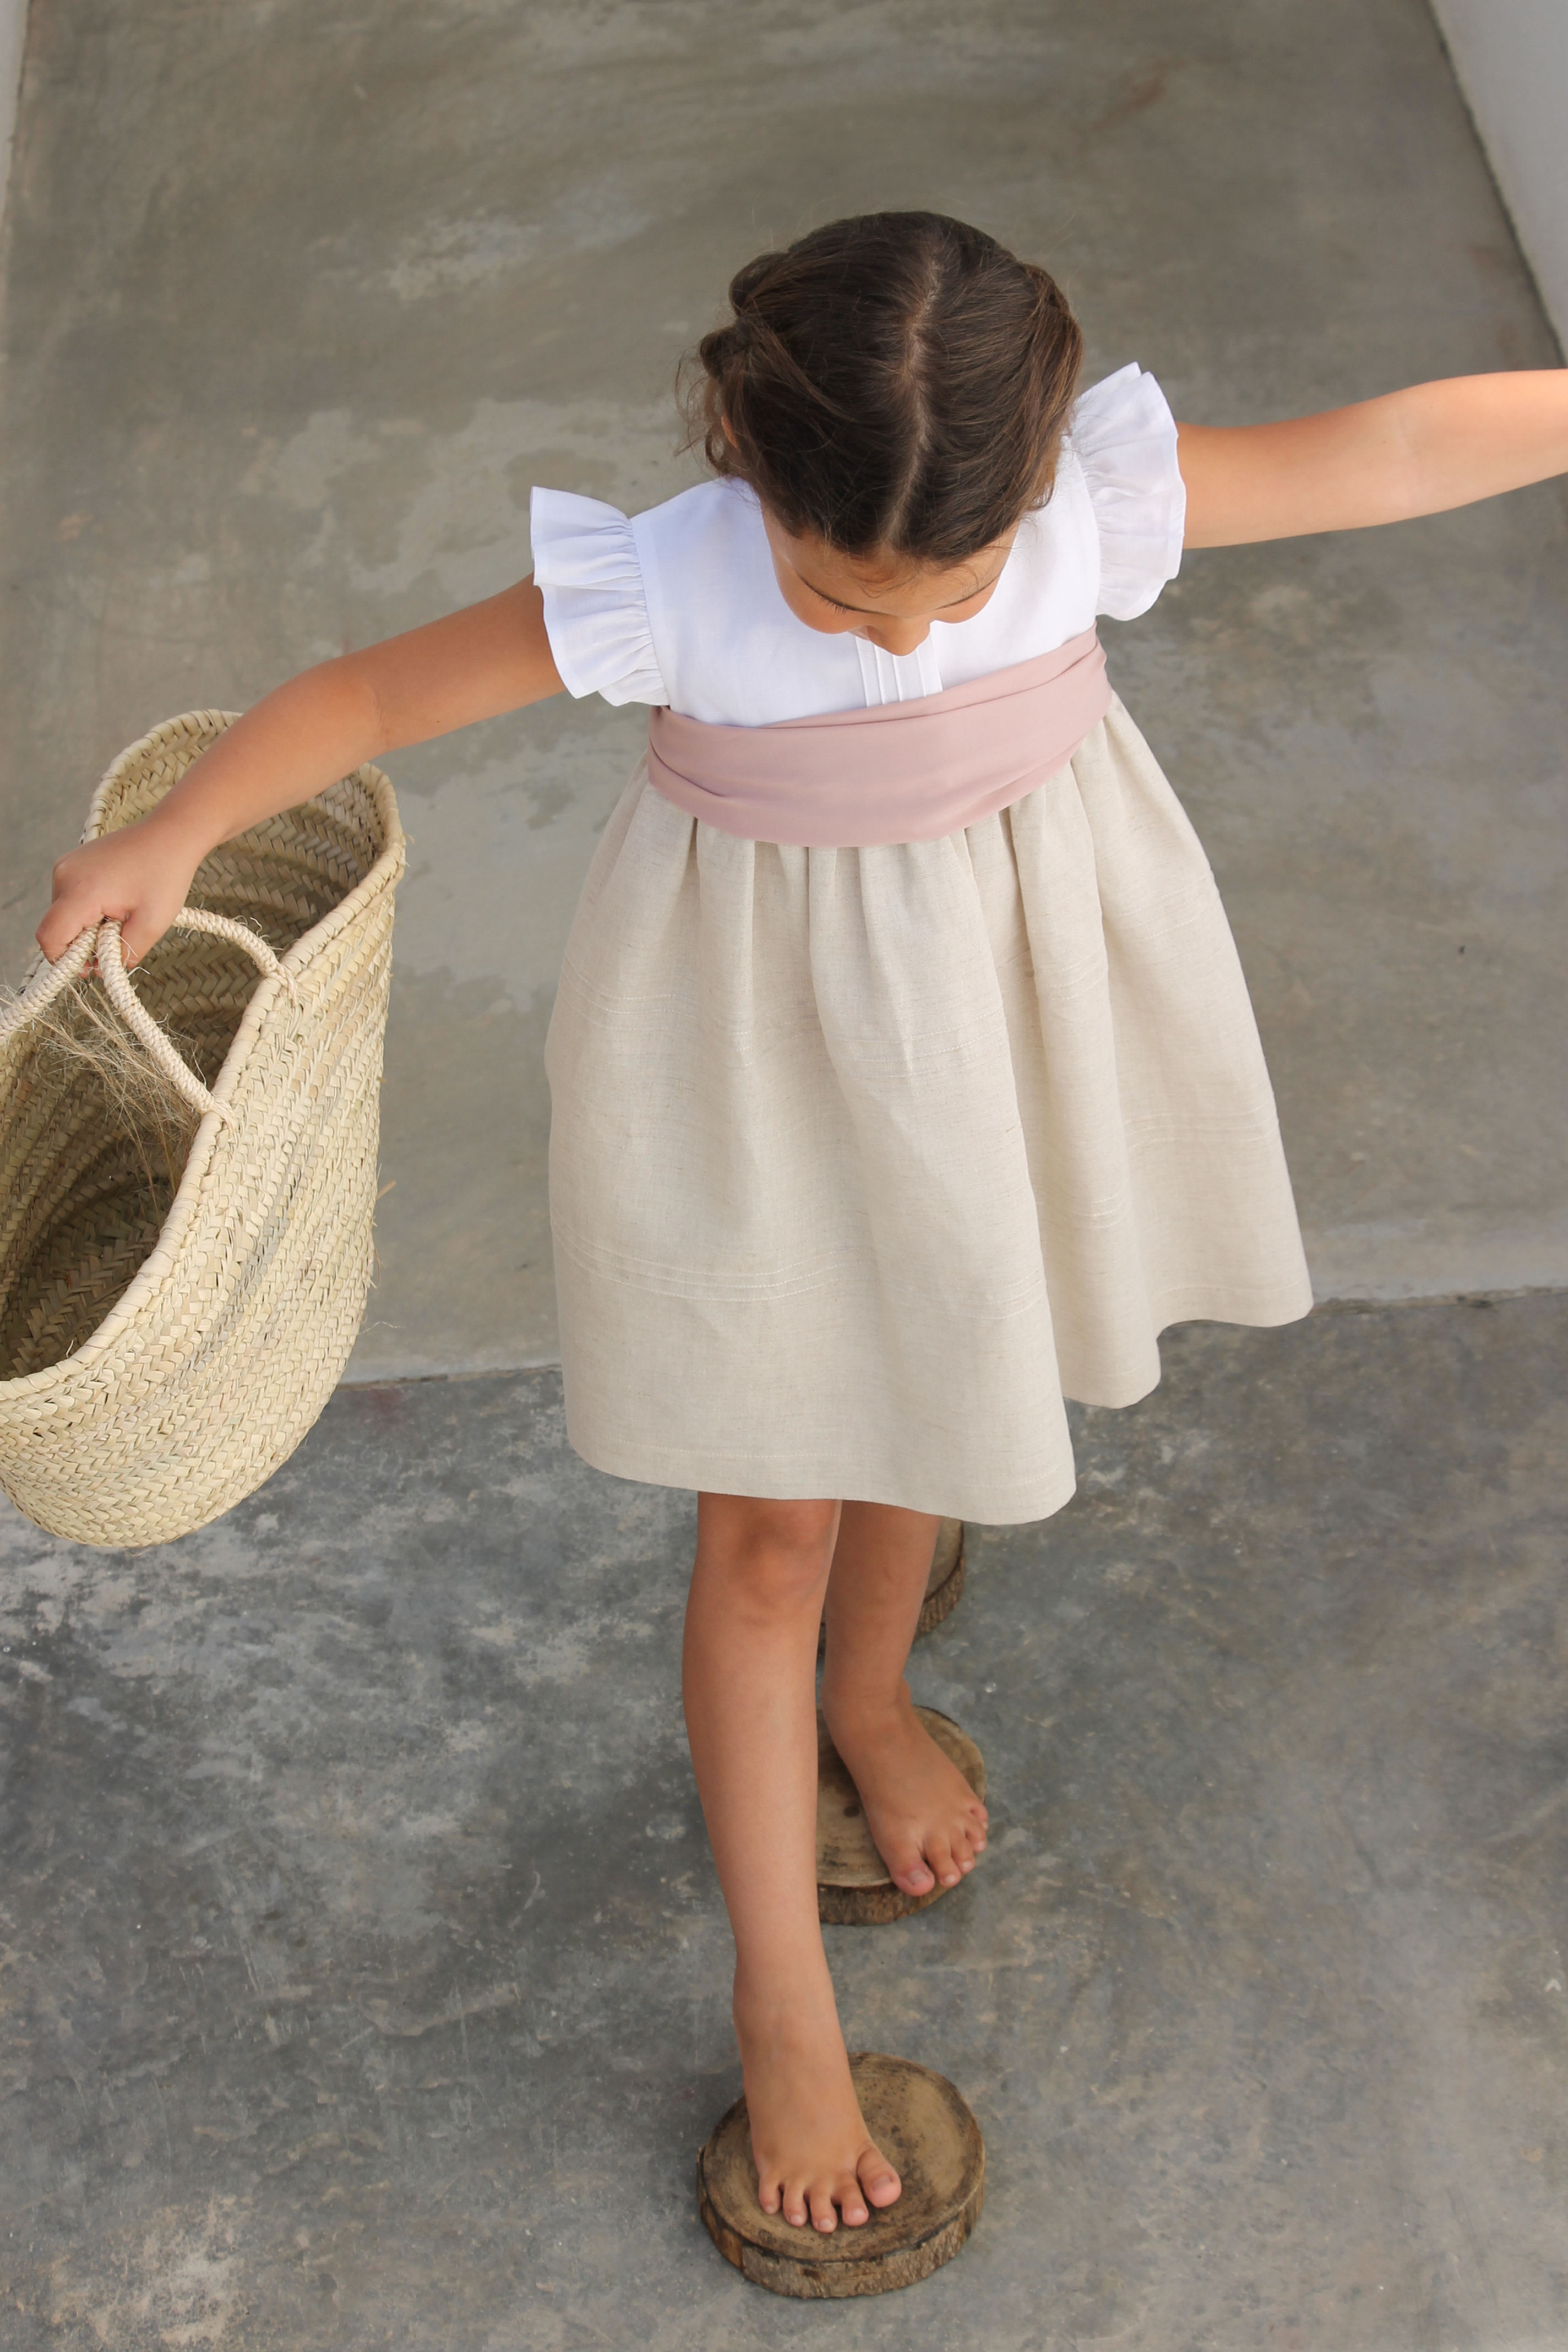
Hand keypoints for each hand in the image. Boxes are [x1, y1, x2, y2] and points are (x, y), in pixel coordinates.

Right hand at [36, 818, 203, 968]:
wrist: (171, 834)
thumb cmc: (165, 875)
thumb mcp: (152, 925)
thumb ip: (124, 953)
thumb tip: (102, 968)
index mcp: (80, 891)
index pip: (50, 937)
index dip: (65, 961)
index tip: (92, 966)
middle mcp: (64, 875)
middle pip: (57, 927)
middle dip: (84, 942)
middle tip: (119, 935)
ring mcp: (66, 866)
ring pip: (65, 914)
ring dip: (89, 925)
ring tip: (122, 914)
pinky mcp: (73, 862)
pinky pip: (72, 897)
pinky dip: (90, 909)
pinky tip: (117, 901)